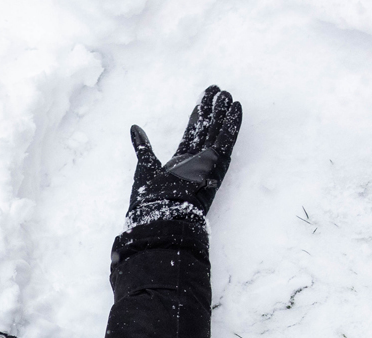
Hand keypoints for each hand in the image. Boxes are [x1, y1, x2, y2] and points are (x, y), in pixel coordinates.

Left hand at [127, 85, 241, 227]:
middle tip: (218, 90)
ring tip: (228, 94)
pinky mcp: (217, 164)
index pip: (193, 132)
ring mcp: (208, 162)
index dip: (198, 114)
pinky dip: (233, 124)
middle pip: (208, 129)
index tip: (203, 98)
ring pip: (218, 131)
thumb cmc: (151, 198)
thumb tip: (134, 128)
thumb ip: (143, 146)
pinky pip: (227, 140)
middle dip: (213, 109)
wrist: (162, 214)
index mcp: (182, 162)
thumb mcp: (145, 165)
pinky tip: (237, 107)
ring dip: (224, 112)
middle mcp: (197, 161)